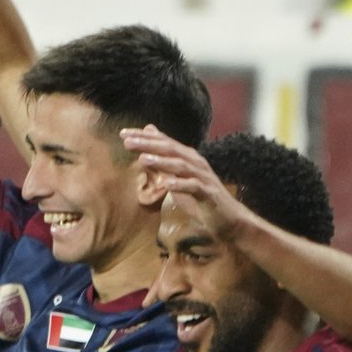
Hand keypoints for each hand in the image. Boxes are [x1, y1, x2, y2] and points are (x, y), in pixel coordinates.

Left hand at [120, 126, 256, 238]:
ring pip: (181, 165)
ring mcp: (203, 177)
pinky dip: (180, 185)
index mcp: (187, 158)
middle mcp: (195, 163)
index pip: (163, 142)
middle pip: (170, 149)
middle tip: (127, 140)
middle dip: (148, 144)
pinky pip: (194, 187)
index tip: (123, 133)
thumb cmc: (200, 200)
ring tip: (143, 159)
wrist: (228, 219)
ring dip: (162, 162)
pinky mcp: (208, 194)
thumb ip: (164, 164)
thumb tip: (147, 149)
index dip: (144, 136)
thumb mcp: (178, 180)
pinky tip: (167, 185)